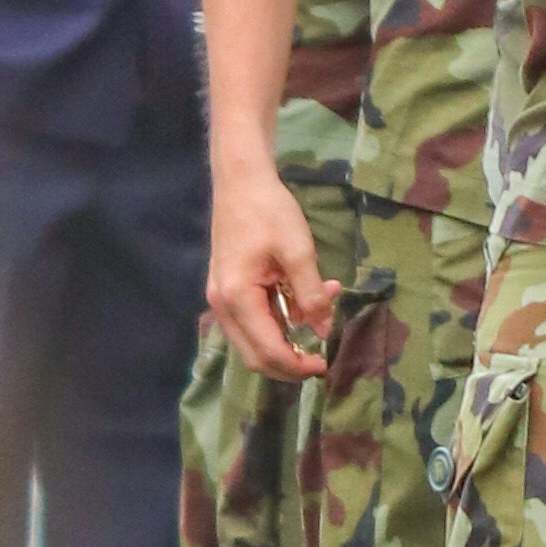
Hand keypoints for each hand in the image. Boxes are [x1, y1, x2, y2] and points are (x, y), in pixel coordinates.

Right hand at [210, 170, 336, 378]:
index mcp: (237, 298)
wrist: (241, 180)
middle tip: (320, 359)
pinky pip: (252, 320)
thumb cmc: (269, 211)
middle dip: (289, 364)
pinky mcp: (227, 289)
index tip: (324, 365)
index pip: (267, 351)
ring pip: (252, 341)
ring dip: (286, 339)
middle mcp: (222, 305)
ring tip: (320, 314)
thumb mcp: (299, 252)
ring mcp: (221, 298)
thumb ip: (311, 296)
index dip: (296, 366)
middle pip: (255, 356)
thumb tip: (322, 332)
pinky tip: (301, 299)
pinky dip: (278, 320)